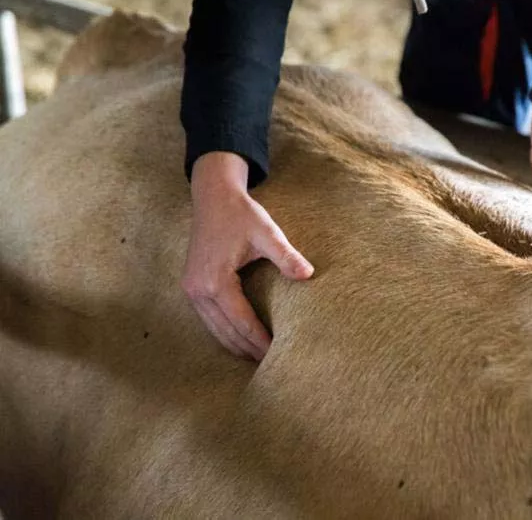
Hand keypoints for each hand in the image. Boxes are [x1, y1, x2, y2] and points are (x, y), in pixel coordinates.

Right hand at [182, 152, 313, 359]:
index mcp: (215, 281)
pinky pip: (209, 319)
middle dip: (248, 350)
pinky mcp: (191, 287)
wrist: (213, 197)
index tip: (279, 355)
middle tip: (272, 366)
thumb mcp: (267, 232)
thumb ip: (286, 256)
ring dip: (236, 345)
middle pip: (226, 332)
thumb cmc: (241, 214)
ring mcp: (191, 290)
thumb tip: (308, 275)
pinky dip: (225, 333)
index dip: (261, 341)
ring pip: (215, 330)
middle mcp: (198, 290)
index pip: (242, 322)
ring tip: (258, 359)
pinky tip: (241, 341)